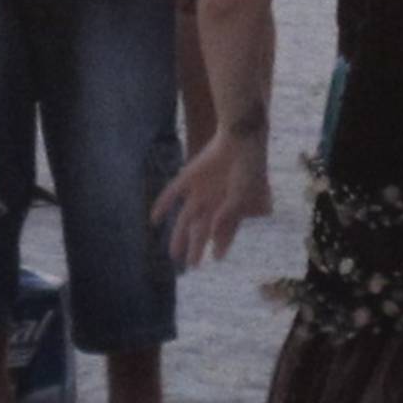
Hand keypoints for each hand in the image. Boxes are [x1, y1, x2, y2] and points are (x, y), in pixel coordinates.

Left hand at [153, 135, 273, 267]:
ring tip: (174, 254)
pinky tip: (153, 219)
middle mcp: (214, 202)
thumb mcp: (243, 193)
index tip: (217, 259)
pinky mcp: (188, 177)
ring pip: (186, 218)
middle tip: (192, 265)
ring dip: (179, 236)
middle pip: (202, 230)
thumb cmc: (249, 166)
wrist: (241, 137)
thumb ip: (228, 213)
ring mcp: (200, 191)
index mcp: (231, 208)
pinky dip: (161, 205)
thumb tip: (212, 232)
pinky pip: (171, 194)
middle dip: (197, 248)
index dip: (221, 246)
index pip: (224, 232)